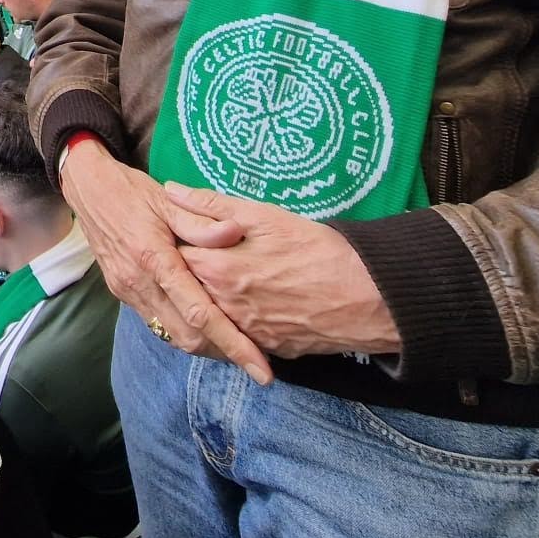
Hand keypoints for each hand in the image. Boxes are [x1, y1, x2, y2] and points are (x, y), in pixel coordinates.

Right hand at [59, 140, 270, 383]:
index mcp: (154, 259)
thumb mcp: (168, 200)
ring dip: (205, 345)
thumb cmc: (131, 191)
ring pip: (172, 336)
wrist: (88, 189)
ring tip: (235, 343)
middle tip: (256, 357)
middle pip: (187, 337)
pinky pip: (157, 323)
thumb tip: (235, 233)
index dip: (234, 344)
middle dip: (224, 353)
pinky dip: (184, 331)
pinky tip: (202, 323)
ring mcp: (128, 292)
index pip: (199, 314)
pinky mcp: (122, 293)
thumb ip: (201, 222)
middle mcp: (139, 283)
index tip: (261, 370)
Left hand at [167, 184, 401, 359]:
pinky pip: (237, 334)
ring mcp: (244, 331)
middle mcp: (223, 306)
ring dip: (210, 297)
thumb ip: (211, 204)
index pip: (174, 255)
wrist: (367, 296)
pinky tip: (247, 303)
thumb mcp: (263, 216)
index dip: (178, 241)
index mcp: (217, 269)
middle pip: (188, 289)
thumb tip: (170, 191)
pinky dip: (233, 320)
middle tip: (207, 253)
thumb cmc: (316, 248)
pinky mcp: (266, 347)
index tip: (184, 231)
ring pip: (210, 315)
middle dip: (188, 272)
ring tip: (229, 277)